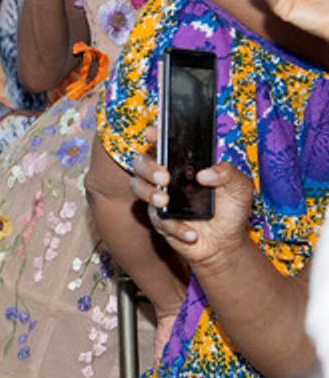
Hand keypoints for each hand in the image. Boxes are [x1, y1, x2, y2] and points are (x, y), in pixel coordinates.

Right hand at [128, 136, 254, 267]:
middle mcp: (167, 177)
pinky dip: (174, 226)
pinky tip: (192, 233)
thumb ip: (228, 173)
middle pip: (141, 162)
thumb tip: (204, 174)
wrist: (227, 244)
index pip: (164, 143)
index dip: (155, 135)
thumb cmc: (232, 210)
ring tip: (164, 202)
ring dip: (148, 192)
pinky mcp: (159, 219)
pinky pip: (156, 219)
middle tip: (164, 177)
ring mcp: (159, 197)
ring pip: (137, 186)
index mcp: (184, 164)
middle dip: (147, 167)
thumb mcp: (240, 187)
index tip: (153, 133)